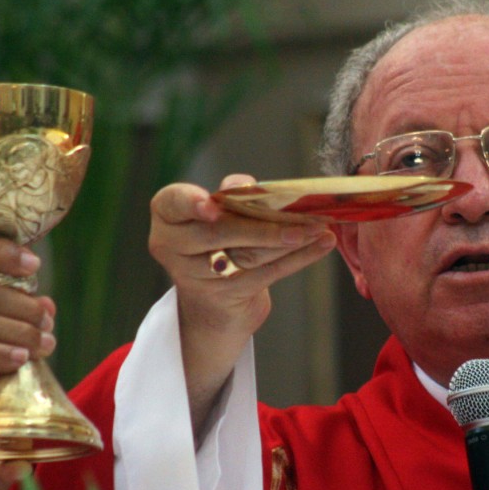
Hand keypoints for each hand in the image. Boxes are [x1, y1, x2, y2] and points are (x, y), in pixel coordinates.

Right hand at [148, 176, 335, 432]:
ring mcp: (196, 276)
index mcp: (168, 216)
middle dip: (264, 226)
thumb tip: (252, 187)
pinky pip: (266, 274)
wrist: (213, 302)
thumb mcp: (218, 214)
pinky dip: (298, 258)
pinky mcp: (224, 296)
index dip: (192, 203)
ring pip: (247, 255)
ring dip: (288, 241)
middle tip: (302, 219)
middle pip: (219, 233)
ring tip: (319, 229)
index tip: (212, 205)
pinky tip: (321, 246)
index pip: (174, 202)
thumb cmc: (219, 242)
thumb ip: (232, 195)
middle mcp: (172, 246)